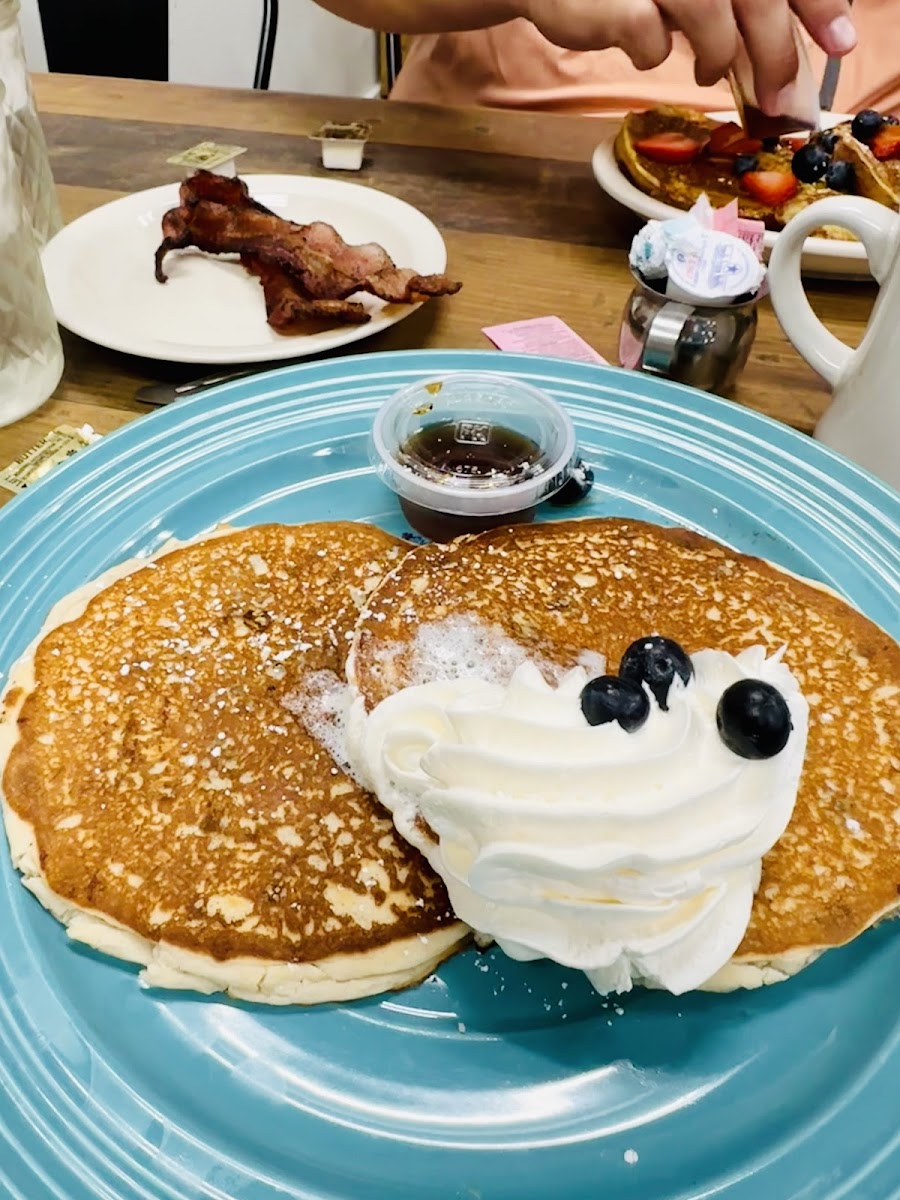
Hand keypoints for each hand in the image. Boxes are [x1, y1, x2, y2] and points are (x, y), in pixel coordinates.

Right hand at [521, 0, 856, 113]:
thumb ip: (737, 14)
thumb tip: (787, 64)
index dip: (816, 3)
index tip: (839, 41)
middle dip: (775, 50)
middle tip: (779, 95)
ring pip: (710, 10)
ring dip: (718, 53)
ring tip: (710, 70)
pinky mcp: (614, 0)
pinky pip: (649, 36)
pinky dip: (653, 52)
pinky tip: (647, 51)